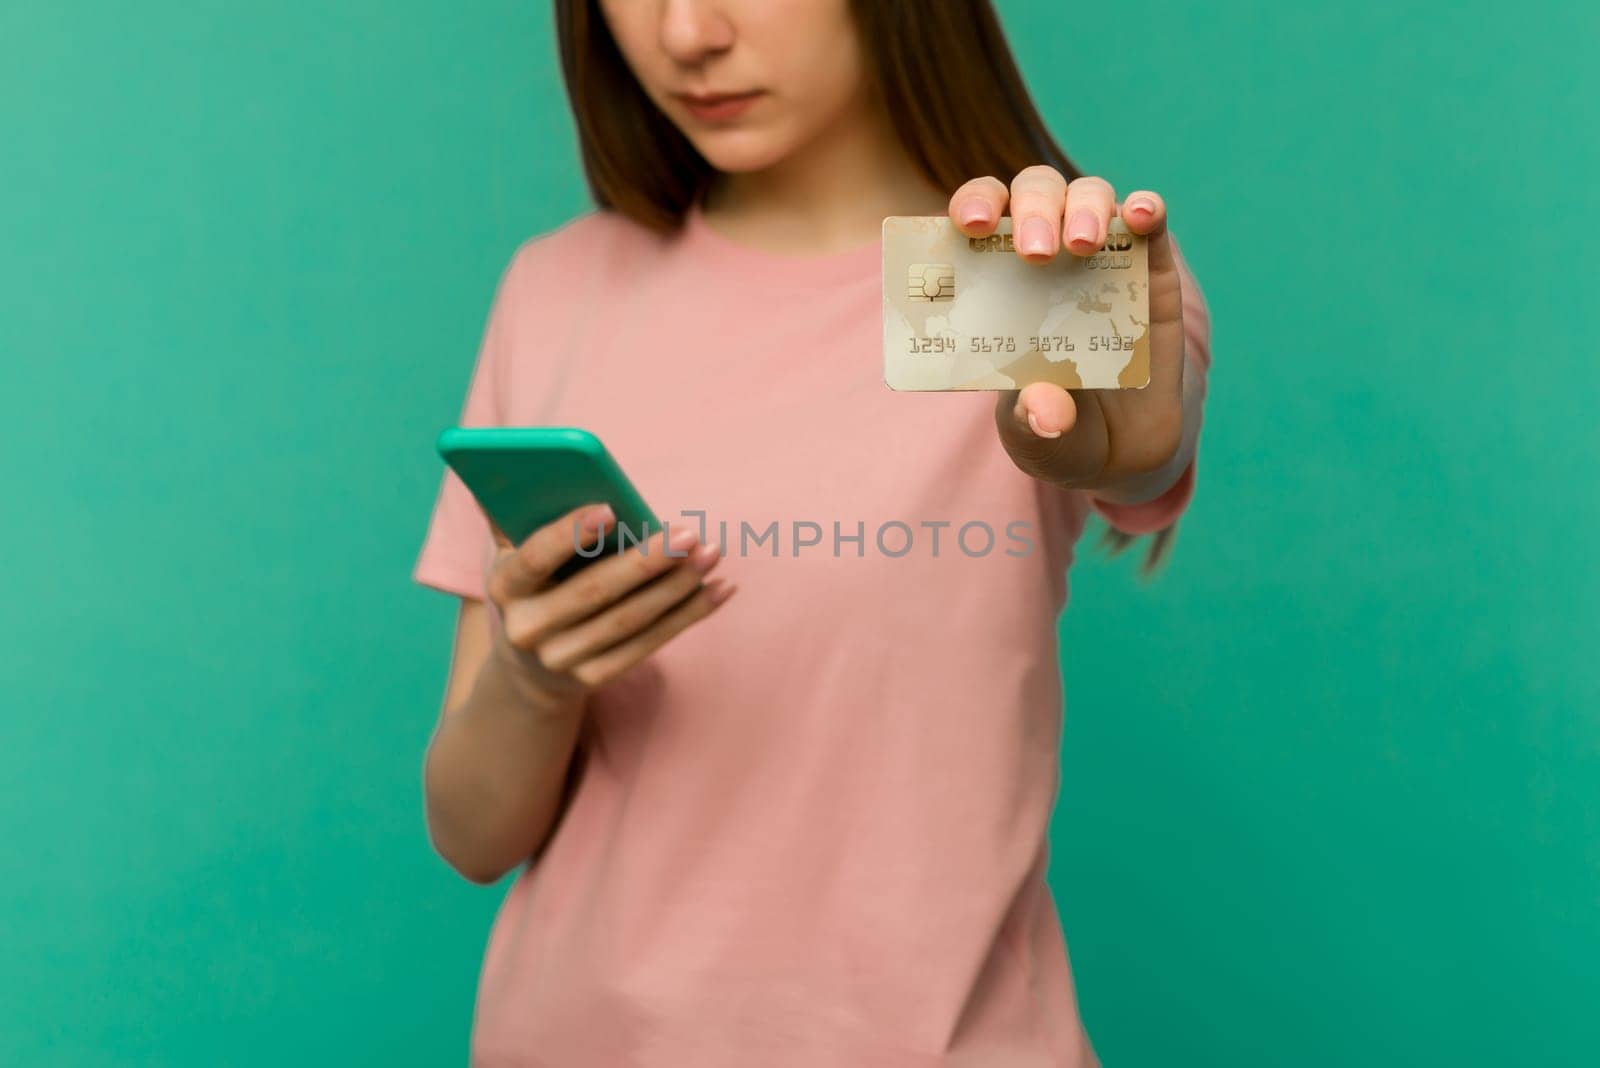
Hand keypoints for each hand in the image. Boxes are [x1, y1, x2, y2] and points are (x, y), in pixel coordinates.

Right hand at [485, 504, 734, 710]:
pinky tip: (720, 588)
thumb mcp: (516, 552)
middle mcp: (527, 629)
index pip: (534, 558)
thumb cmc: (536, 584)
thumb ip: (517, 512)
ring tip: (711, 554)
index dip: (570, 533)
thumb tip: (524, 465)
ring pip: (630, 620)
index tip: (610, 506)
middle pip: (594, 592)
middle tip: (688, 534)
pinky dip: (689, 614)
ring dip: (678, 586)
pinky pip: (650, 644)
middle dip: (646, 561)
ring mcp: (561, 660)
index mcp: (505, 587)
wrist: (529, 666)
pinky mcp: (594, 678)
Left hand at [948, 167, 1186, 491]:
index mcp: (997, 282)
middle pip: (1034, 195)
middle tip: (1036, 253)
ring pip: (1089, 196)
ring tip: (1082, 245)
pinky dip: (1146, 209)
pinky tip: (1141, 214)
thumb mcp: (1035, 439)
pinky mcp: (1152, 272)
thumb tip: (1045, 410)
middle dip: (1032, 211)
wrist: (1122, 453)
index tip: (970, 225)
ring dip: (1084, 207)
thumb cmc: (1058, 432)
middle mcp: (1047, 255)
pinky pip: (1150, 225)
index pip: (978, 219)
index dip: (973, 205)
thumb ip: (1033, 424)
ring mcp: (1102, 258)